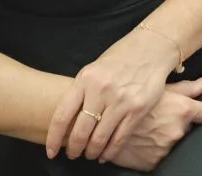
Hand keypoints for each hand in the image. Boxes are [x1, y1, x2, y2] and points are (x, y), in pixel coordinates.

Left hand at [45, 25, 182, 161]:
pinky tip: (105, 154)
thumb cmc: (119, 58)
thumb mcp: (94, 69)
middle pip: (80, 131)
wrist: (151, 46)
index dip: (54, 138)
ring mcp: (120, 100)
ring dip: (91, 152)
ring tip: (89, 155)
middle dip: (73, 149)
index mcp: (85, 79)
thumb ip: (82, 91)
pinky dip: (110, 151)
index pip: (62, 115)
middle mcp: (101, 90)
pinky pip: (120, 138)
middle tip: (72, 154)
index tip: (50, 151)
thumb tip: (69, 121)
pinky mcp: (137, 109)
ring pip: (99, 138)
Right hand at [100, 80, 201, 172]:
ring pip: (171, 142)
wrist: (100, 121)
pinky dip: (150, 149)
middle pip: (186, 127)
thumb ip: (186, 88)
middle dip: (174, 123)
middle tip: (157, 116)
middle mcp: (177, 131)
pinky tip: (140, 140)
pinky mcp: (152, 162)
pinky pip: (157, 156)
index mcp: (182, 110)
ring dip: (162, 136)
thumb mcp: (158, 87)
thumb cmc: (131, 96)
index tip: (200, 111)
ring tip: (145, 128)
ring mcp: (165, 149)